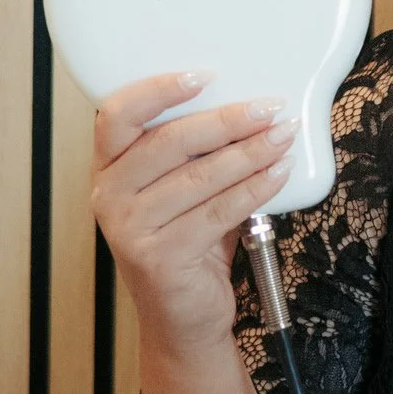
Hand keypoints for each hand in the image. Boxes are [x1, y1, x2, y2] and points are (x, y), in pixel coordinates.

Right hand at [89, 70, 297, 357]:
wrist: (181, 318)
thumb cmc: (186, 244)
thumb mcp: (181, 190)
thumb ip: (195, 154)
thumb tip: (248, 105)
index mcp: (109, 169)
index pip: (117, 116)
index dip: (158, 90)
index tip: (204, 75)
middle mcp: (110, 197)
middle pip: (169, 142)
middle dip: (228, 121)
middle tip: (268, 108)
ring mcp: (130, 229)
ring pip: (200, 176)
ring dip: (251, 152)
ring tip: (283, 136)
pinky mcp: (160, 257)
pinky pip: (218, 211)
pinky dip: (255, 188)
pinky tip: (279, 173)